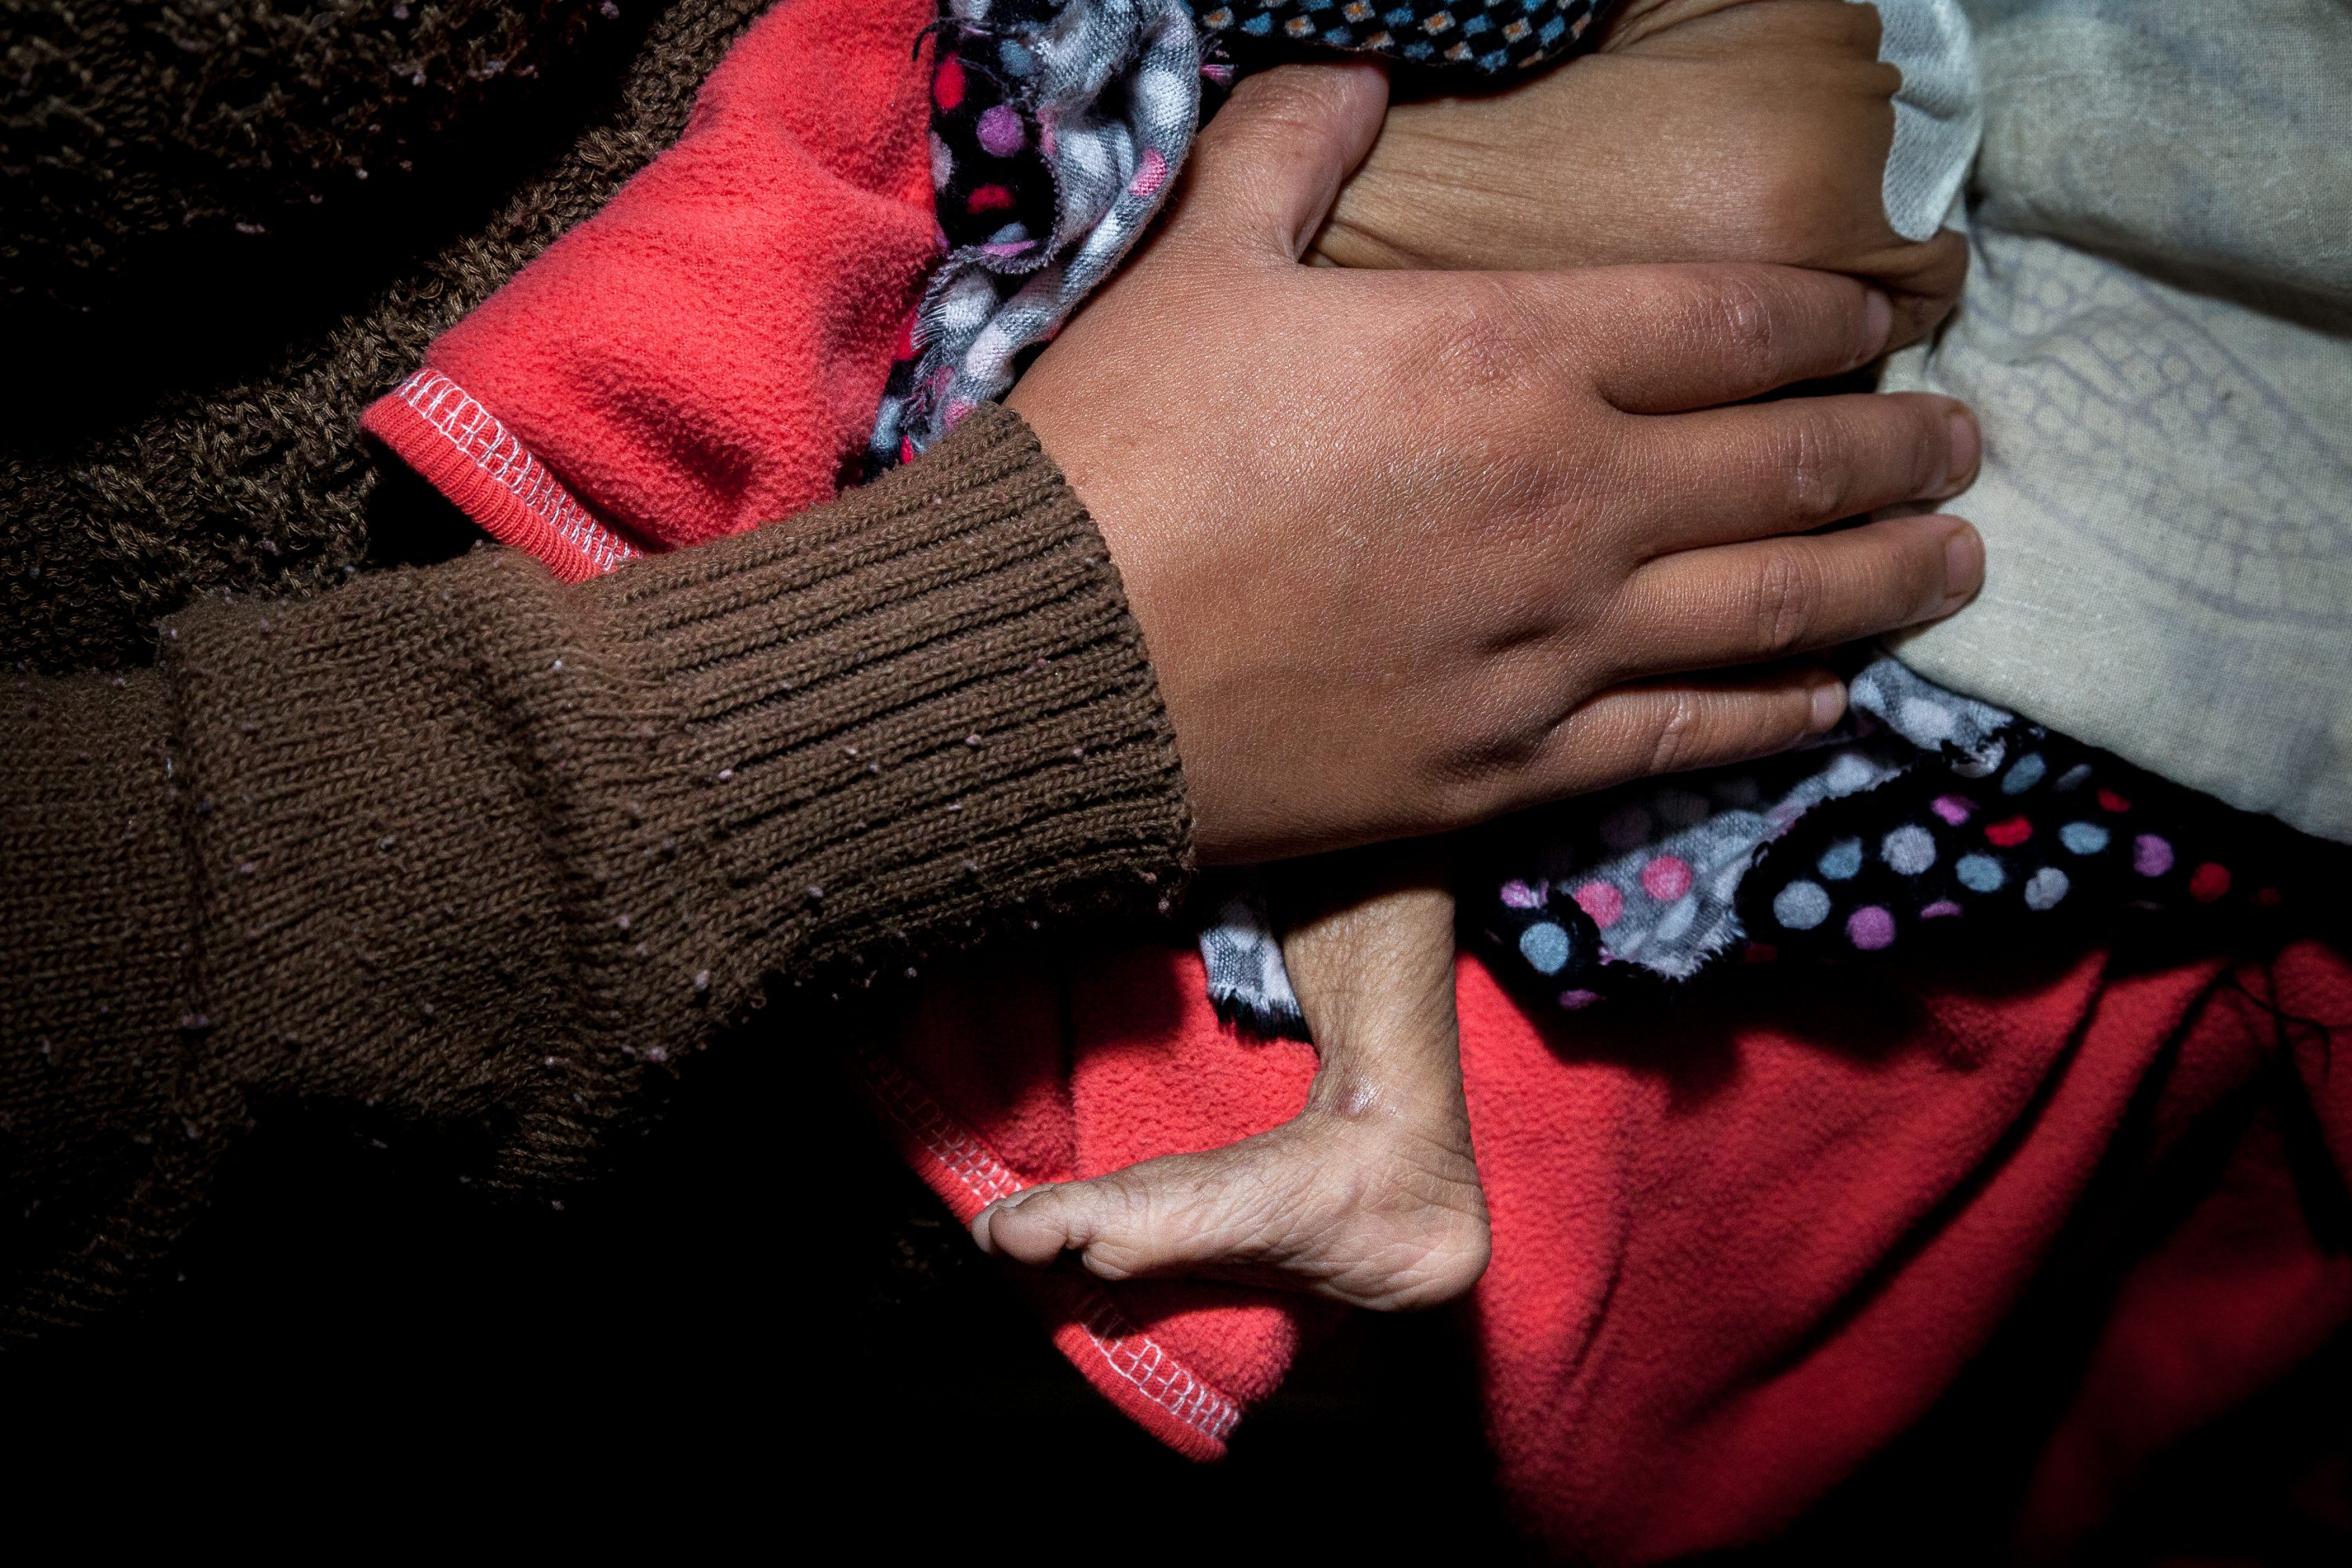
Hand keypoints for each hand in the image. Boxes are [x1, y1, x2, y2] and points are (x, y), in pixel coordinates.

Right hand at [1007, 63, 1982, 863]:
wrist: (1043, 670)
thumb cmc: (1115, 456)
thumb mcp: (1197, 261)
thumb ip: (1294, 148)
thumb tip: (1358, 73)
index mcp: (1507, 355)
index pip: (1733, 318)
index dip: (1833, 315)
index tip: (1885, 322)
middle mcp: (1571, 500)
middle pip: (1795, 465)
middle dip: (1903, 446)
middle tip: (1965, 440)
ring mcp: (1555, 647)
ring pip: (1778, 608)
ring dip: (1888, 579)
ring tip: (1956, 562)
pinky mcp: (1511, 768)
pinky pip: (1690, 738)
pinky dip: (1782, 714)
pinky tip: (1834, 700)